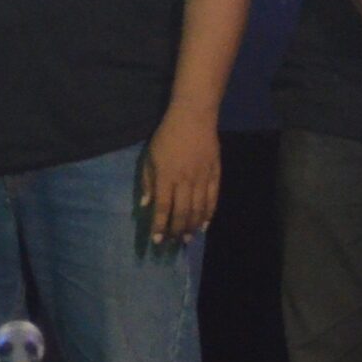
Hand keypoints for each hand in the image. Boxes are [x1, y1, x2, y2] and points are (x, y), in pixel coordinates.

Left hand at [140, 103, 220, 245]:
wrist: (193, 118)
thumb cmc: (167, 136)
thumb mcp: (150, 156)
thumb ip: (148, 181)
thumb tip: (145, 204)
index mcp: (166, 176)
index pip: (163, 207)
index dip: (159, 225)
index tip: (157, 240)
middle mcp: (184, 180)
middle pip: (182, 212)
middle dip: (176, 230)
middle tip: (173, 243)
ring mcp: (202, 178)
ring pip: (199, 209)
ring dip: (192, 226)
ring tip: (187, 238)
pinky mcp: (215, 174)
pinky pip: (213, 199)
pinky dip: (209, 214)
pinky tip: (204, 225)